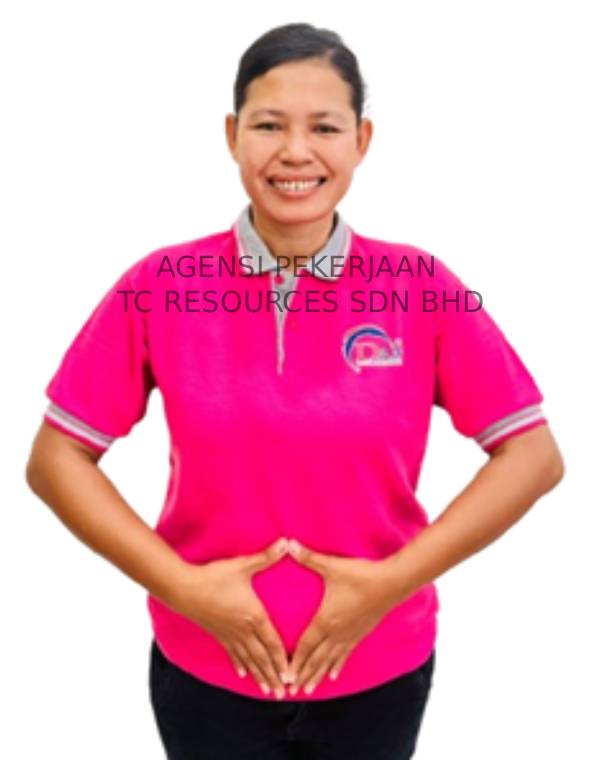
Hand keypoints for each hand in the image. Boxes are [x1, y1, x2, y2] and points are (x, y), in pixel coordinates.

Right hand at [172, 537, 289, 698]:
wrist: (184, 588)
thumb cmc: (215, 576)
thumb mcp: (243, 565)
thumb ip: (266, 556)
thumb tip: (287, 542)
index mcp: (253, 616)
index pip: (272, 642)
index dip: (283, 660)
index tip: (291, 676)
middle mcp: (243, 630)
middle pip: (262, 657)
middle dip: (274, 675)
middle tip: (284, 693)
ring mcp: (229, 634)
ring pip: (248, 660)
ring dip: (259, 676)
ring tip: (268, 691)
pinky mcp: (218, 633)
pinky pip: (232, 653)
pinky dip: (240, 664)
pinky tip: (243, 674)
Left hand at [286, 539, 398, 695]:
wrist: (391, 583)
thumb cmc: (360, 575)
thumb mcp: (332, 566)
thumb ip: (308, 557)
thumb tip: (288, 543)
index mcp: (326, 619)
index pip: (306, 645)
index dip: (294, 661)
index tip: (285, 675)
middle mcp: (336, 632)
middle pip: (316, 658)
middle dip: (302, 674)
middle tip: (290, 690)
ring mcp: (350, 635)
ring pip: (330, 661)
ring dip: (317, 675)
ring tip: (308, 690)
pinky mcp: (360, 633)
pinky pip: (345, 654)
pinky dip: (337, 666)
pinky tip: (333, 675)